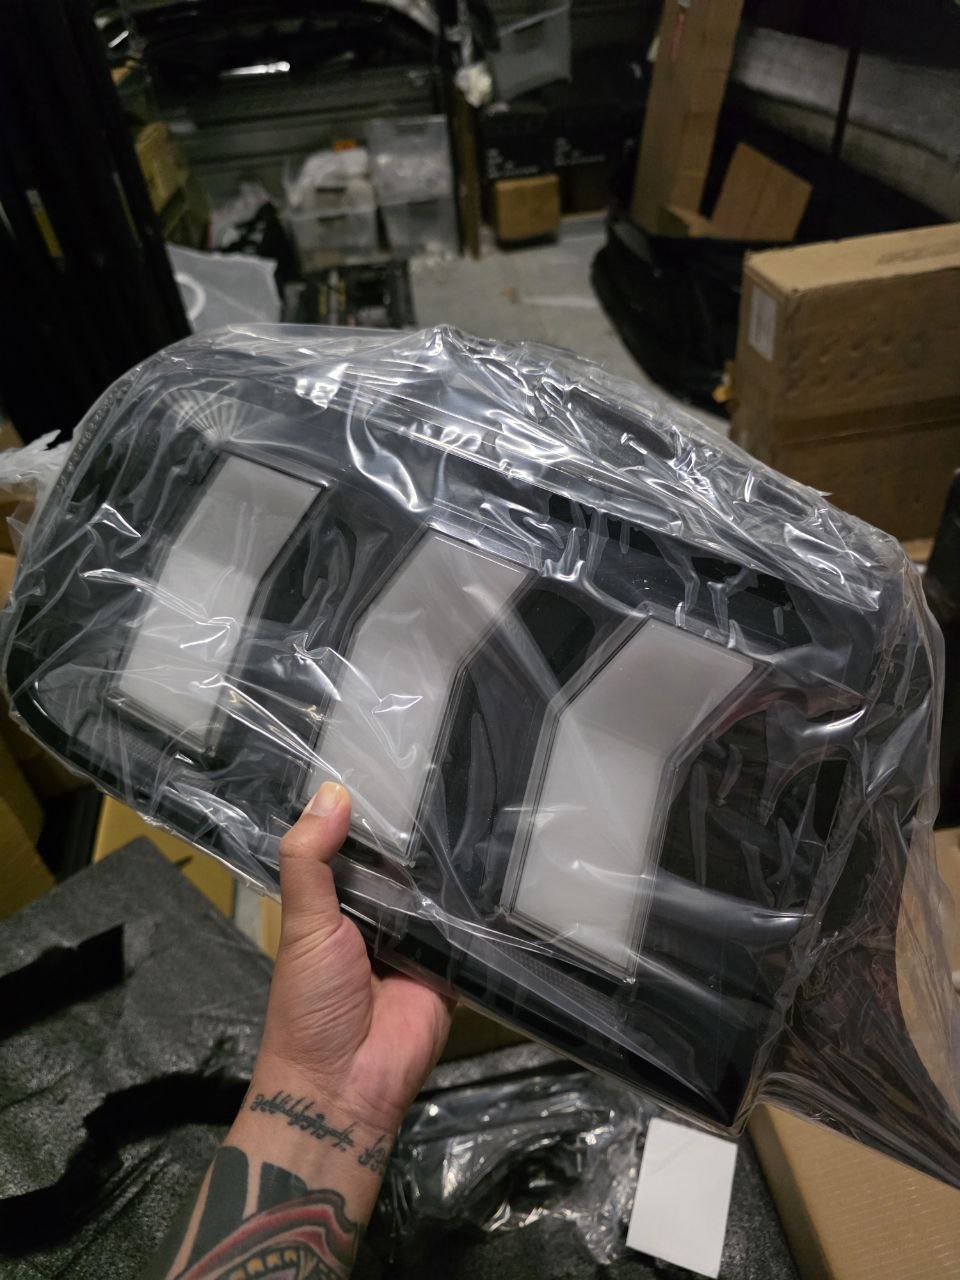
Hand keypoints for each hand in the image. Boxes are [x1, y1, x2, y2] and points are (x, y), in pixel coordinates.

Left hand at [257, 783, 451, 1133]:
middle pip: (405, 865)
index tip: (396, 759)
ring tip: (485, 803)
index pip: (359, 845)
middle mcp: (381, 916)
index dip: (372, 810)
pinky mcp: (455, 967)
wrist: (344, 1088)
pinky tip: (502, 863)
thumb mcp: (302, 925)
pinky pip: (471, 930)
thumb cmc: (310, 1005)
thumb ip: (309, 861)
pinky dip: (482, 907)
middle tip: (451, 770)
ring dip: (454, 865)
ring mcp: (420, 941)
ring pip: (440, 892)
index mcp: (338, 902)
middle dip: (421, 833)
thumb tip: (332, 792)